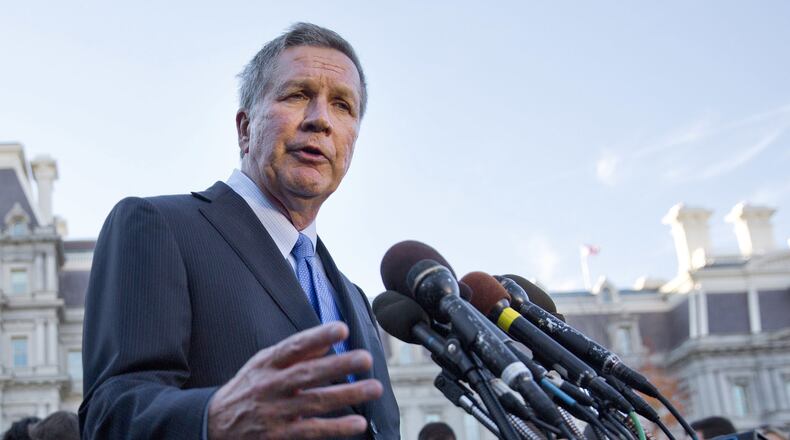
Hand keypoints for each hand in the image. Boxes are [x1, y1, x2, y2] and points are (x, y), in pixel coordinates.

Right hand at [207, 322, 382, 438]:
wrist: (212, 425)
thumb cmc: (247, 388)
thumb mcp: (263, 364)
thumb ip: (295, 353)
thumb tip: (327, 342)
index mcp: (267, 363)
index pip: (294, 346)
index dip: (318, 336)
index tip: (342, 329)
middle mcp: (270, 386)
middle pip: (308, 374)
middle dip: (340, 365)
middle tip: (366, 358)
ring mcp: (275, 412)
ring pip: (315, 402)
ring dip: (347, 395)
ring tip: (374, 388)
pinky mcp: (279, 436)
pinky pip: (312, 431)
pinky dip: (336, 427)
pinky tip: (357, 424)